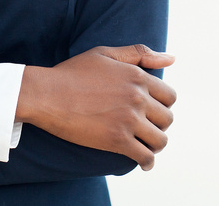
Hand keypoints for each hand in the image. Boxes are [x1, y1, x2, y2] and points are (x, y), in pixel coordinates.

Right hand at [15, 45, 176, 169]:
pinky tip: (144, 163)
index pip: (169, 96)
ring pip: (160, 139)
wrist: (47, 94)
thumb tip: (171, 59)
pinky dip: (148, 162)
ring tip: (147, 147)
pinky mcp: (117, 140)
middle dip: (160, 125)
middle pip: (167, 118)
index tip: (154, 112)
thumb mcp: (106, 54)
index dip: (163, 105)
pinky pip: (145, 156)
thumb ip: (140, 54)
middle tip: (149, 130)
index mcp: (137, 76)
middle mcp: (138, 97)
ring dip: (156, 145)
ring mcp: (129, 119)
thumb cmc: (73, 72)